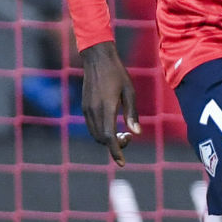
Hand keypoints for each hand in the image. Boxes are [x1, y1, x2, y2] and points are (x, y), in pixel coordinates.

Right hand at [80, 41, 139, 165]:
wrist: (97, 58)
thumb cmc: (117, 73)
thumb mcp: (130, 92)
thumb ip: (132, 114)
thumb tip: (136, 133)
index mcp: (106, 107)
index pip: (109, 137)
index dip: (116, 152)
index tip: (122, 163)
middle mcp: (93, 110)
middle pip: (101, 139)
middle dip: (114, 145)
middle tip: (128, 137)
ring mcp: (86, 109)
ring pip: (95, 134)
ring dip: (107, 139)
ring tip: (122, 132)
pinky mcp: (84, 106)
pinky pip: (91, 126)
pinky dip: (101, 132)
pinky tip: (112, 124)